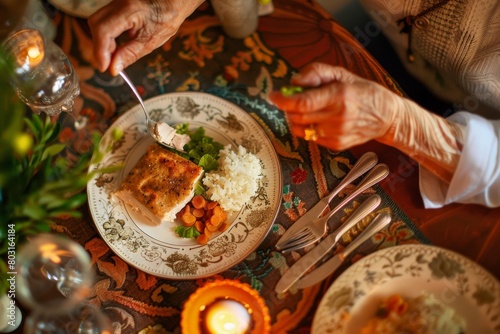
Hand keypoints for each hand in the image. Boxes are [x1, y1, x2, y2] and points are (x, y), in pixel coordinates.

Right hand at [88, 0, 203, 75]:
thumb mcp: (151, 41)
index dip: (100, 51)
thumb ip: (130, 54)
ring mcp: (116, 1)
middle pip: (96, 24)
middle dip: (100, 46)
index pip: (104, 30)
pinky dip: (106, 35)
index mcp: (129, 11)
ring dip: (103, 41)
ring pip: (97, 22)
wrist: (172, 1)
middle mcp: (119, 3)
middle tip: (110, 62)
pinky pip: (104, 20)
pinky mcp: (115, 5)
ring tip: (116, 54)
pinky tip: (116, 45)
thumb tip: (114, 68)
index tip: (105, 67)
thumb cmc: (166, 17)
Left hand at [269, 63, 464, 182]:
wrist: (387, 117)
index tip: (273, 96)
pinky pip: (310, 137)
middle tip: (289, 100)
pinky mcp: (336, 145)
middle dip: (288, 108)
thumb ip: (316, 73)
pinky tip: (319, 120)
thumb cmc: (362, 91)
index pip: (303, 103)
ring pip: (300, 129)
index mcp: (339, 95)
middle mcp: (338, 117)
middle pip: (297, 117)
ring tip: (306, 109)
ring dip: (295, 119)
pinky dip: (308, 128)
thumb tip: (293, 82)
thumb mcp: (342, 74)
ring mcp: (337, 134)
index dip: (283, 100)